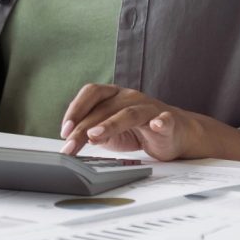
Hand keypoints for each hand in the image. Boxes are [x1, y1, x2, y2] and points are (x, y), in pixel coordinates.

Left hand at [58, 84, 198, 161]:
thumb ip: (94, 133)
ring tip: (95, 135)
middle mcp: (130, 97)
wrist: (176, 134)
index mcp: (114, 96)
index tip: (64, 130)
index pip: (91, 94)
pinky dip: (160, 122)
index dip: (76, 109)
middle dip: (84, 127)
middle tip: (71, 146)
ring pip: (129, 113)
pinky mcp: (168, 121)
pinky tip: (156, 126)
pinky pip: (164, 120)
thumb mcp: (111, 133)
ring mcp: (149, 108)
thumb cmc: (140, 131)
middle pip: (104, 108)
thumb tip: (77, 138)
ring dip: (110, 124)